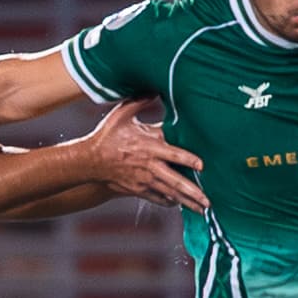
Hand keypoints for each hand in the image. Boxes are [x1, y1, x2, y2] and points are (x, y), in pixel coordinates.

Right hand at [83, 99, 206, 211]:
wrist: (89, 161)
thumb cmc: (107, 136)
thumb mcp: (122, 114)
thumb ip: (140, 101)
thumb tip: (155, 88)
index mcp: (148, 147)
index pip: (173, 154)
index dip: (188, 159)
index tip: (202, 165)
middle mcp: (148, 166)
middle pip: (175, 181)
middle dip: (193, 192)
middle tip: (208, 201)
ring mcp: (144, 181)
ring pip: (169, 193)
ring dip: (186, 201)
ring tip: (202, 210)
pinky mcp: (138, 190)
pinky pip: (158, 199)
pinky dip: (170, 202)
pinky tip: (180, 203)